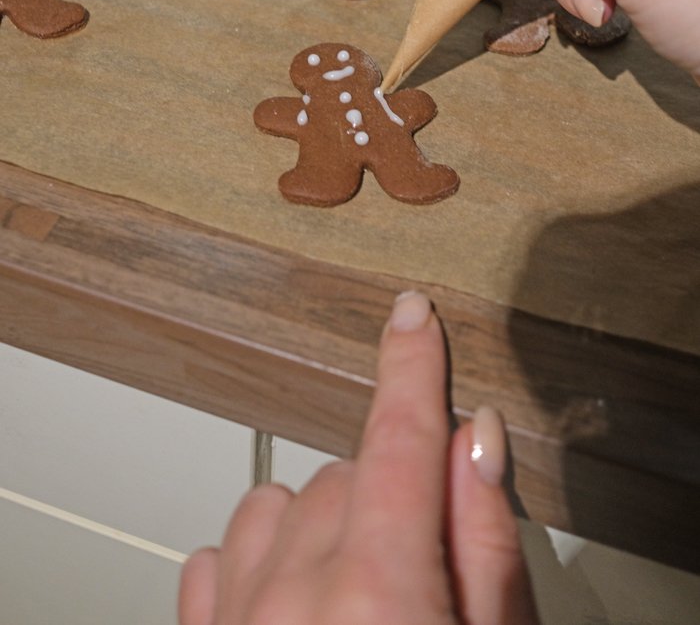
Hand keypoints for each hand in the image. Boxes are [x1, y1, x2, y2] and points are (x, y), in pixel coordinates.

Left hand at [178, 292, 538, 624]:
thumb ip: (487, 543)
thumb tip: (473, 439)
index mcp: (381, 593)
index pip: (400, 439)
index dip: (411, 365)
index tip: (411, 315)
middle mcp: (296, 600)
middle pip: (345, 475)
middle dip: (393, 500)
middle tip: (432, 570)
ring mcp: (239, 620)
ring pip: (276, 504)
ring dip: (322, 527)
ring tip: (362, 595)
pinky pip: (221, 556)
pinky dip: (262, 561)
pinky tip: (296, 604)